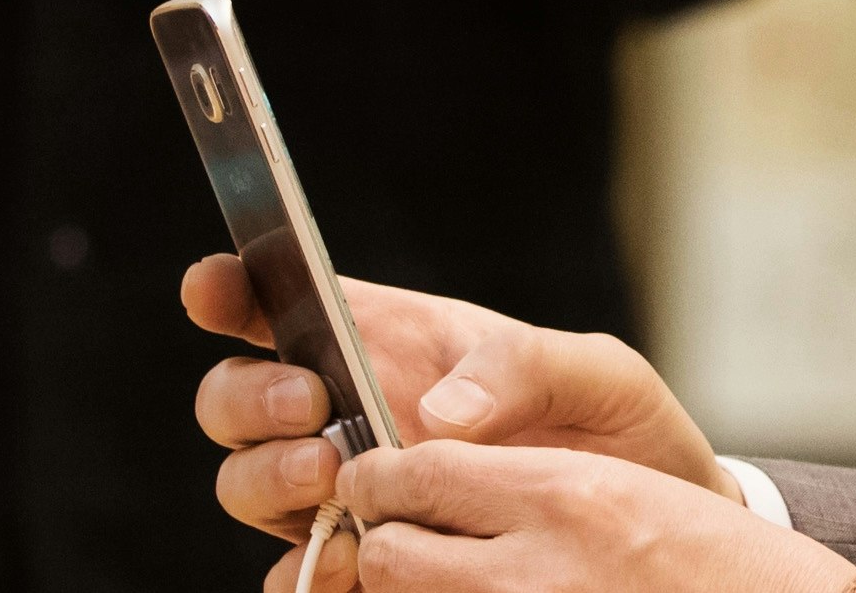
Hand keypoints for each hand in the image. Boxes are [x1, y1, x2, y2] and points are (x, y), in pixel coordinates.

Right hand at [189, 263, 744, 547]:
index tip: (213, 290)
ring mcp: (344, 490)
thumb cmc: (613, 431)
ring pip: (247, 482)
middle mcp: (346, 412)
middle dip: (251, 397)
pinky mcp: (363, 561)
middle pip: (237, 399)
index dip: (229, 290)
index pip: (281, 304)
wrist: (642, 529)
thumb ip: (523, 367)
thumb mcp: (595, 373)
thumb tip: (442, 411)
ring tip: (332, 475)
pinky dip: (304, 570)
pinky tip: (345, 561)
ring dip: (268, 476)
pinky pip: (298, 571)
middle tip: (312, 406)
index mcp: (387, 340)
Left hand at [329, 443, 855, 592]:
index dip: (379, 474)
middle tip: (402, 534)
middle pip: (391, 554)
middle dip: (385, 540)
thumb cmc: (701, 556)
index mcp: (568, 498)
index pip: (418, 474)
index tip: (373, 477)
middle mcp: (537, 576)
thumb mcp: (619, 482)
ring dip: (410, 588)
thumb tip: (416, 464)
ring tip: (447, 573)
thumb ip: (515, 473)